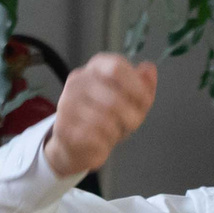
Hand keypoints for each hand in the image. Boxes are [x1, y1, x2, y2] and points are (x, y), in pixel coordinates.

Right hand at [42, 54, 156, 177]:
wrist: (77, 146)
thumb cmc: (106, 119)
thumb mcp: (131, 101)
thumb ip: (143, 85)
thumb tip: (149, 69)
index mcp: (96, 67)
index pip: (117, 66)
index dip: (136, 86)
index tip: (145, 101)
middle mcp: (78, 80)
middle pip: (114, 97)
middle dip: (131, 116)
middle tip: (132, 124)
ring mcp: (68, 103)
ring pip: (105, 119)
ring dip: (118, 131)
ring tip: (114, 132)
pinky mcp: (65, 126)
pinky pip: (95, 135)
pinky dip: (105, 142)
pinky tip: (102, 141)